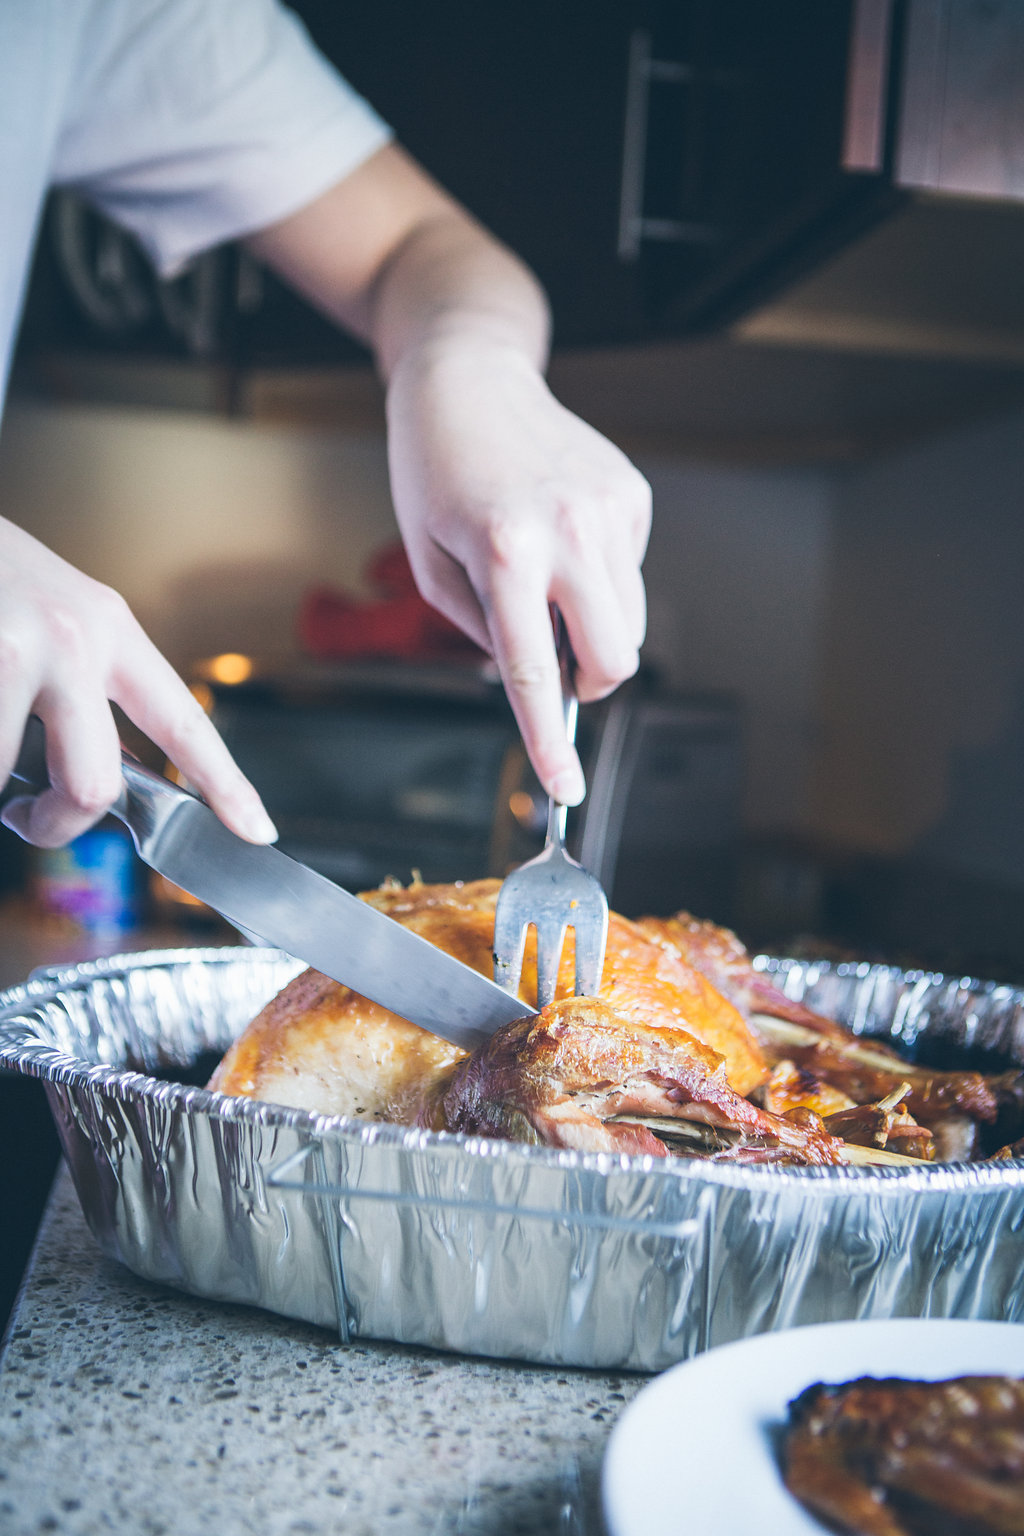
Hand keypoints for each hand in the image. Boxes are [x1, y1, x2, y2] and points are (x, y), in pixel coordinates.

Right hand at [0, 518, 276, 847]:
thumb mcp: (56, 614)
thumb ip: (87, 684)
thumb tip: (106, 771)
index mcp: (109, 628)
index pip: (184, 721)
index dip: (226, 784)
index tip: (257, 830)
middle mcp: (73, 639)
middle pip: (95, 784)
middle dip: (58, 822)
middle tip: (31, 818)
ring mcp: (17, 650)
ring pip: (10, 776)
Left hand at [385, 340, 650, 803]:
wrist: (470, 378)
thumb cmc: (433, 469)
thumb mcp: (431, 560)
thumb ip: (481, 628)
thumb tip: (536, 672)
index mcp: (504, 552)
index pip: (533, 673)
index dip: (550, 742)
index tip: (565, 789)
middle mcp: (568, 531)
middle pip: (614, 657)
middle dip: (589, 683)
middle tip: (557, 671)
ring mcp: (609, 510)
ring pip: (630, 621)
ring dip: (592, 629)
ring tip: (544, 581)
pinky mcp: (632, 493)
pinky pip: (628, 571)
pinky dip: (599, 577)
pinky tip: (561, 536)